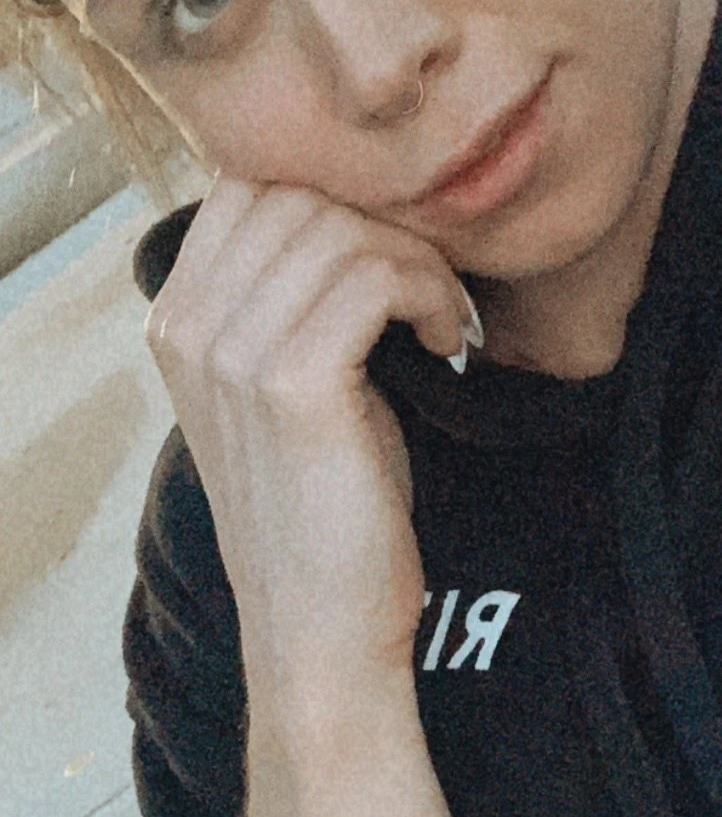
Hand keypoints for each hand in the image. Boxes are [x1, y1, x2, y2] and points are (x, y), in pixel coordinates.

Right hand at [144, 173, 474, 705]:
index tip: (393, 260)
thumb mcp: (291, 389)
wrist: (321, 628)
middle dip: (385, 226)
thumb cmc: (327, 510)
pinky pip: (373, 278)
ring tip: (444, 321)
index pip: (251, 188)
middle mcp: (189, 328)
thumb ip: (294, 303)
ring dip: (417, 262)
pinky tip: (446, 344)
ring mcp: (231, 353)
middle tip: (433, 289)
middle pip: (297, 195)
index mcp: (179, 322)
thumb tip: (359, 219)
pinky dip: (429, 295)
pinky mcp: (291, 384)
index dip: (338, 201)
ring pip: (341, 230)